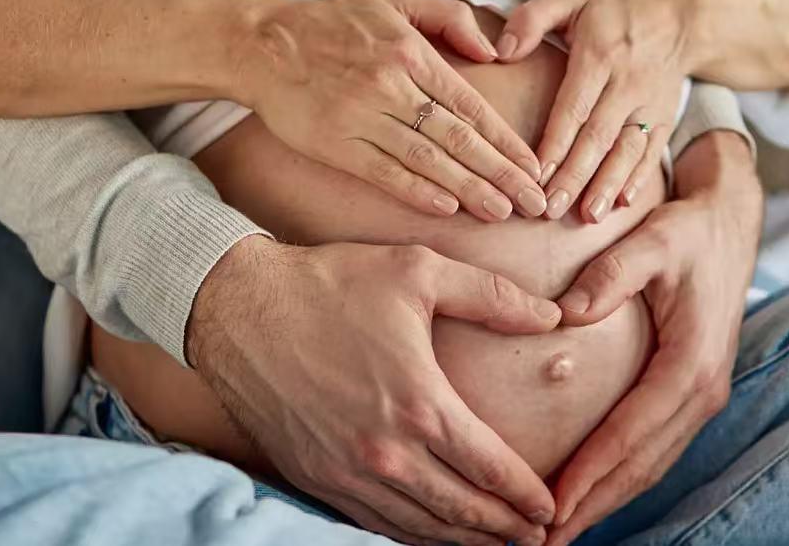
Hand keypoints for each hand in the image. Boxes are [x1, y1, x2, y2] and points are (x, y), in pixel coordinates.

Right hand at [188, 236, 559, 545]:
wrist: (237, 306)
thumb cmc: (332, 282)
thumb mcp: (419, 271)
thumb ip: (492, 295)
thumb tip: (551, 315)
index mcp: (420, 404)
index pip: (490, 468)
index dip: (526, 496)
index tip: (549, 508)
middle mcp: (385, 450)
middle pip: (460, 510)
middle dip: (504, 529)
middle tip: (536, 538)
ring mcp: (346, 471)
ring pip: (418, 526)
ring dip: (461, 540)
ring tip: (494, 543)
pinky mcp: (314, 477)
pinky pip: (373, 523)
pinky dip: (411, 535)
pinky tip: (431, 534)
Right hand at [238, 0, 546, 222]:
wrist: (262, 43)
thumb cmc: (334, 22)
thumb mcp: (396, 1)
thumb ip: (450, 19)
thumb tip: (493, 51)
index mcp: (412, 54)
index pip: (472, 106)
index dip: (506, 141)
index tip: (534, 167)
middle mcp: (391, 86)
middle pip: (458, 138)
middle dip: (501, 174)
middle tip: (534, 203)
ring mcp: (362, 117)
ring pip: (427, 159)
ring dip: (468, 189)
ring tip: (502, 212)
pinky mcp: (334, 143)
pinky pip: (383, 171)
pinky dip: (416, 191)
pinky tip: (447, 209)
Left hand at [496, 0, 704, 222]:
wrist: (679, 16)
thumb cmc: (612, 8)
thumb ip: (533, 18)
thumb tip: (502, 50)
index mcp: (599, 56)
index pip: (574, 107)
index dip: (556, 143)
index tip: (535, 174)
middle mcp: (627, 84)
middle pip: (599, 137)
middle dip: (575, 176)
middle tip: (550, 209)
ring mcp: (650, 105)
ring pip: (627, 150)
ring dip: (607, 185)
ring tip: (586, 216)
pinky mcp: (665, 119)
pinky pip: (652, 153)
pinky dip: (638, 180)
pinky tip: (622, 204)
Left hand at [543, 132, 763, 544]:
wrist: (730, 223)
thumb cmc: (689, 230)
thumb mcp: (655, 237)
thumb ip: (612, 272)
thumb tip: (566, 312)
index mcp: (694, 363)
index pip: (633, 432)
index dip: (590, 473)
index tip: (549, 506)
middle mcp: (704, 391)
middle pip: (643, 465)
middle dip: (593, 505)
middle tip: (540, 543)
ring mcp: (703, 397)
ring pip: (651, 466)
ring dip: (606, 501)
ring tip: (556, 533)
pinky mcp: (694, 394)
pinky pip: (656, 450)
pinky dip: (622, 478)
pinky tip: (589, 494)